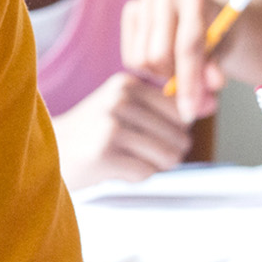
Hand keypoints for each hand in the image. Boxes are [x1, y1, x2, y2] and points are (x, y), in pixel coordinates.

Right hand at [53, 71, 193, 186]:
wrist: (48, 153)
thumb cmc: (93, 133)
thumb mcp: (123, 107)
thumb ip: (166, 106)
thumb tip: (213, 103)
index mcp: (127, 84)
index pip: (182, 112)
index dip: (174, 132)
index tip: (150, 136)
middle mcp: (119, 100)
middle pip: (179, 137)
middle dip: (165, 153)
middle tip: (137, 152)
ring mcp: (111, 126)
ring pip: (167, 157)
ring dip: (152, 166)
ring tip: (127, 159)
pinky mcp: (104, 154)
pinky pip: (146, 173)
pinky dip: (135, 177)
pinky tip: (114, 169)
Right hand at [119, 0, 225, 122]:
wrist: (204, 14)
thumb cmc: (217, 37)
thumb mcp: (224, 53)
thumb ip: (217, 68)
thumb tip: (212, 83)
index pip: (188, 46)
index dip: (189, 82)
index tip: (189, 111)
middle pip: (159, 55)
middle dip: (173, 79)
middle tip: (186, 83)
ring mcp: (145, 1)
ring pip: (142, 60)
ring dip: (160, 74)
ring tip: (176, 68)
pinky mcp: (130, 10)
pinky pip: (131, 58)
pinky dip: (146, 69)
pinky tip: (162, 59)